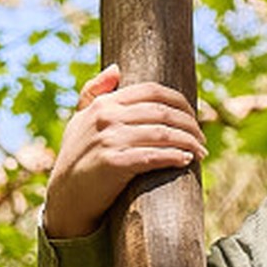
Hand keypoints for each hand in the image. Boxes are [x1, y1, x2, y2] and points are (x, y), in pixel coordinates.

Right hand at [43, 67, 204, 239]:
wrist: (65, 198)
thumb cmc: (76, 158)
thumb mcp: (79, 121)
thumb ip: (93, 93)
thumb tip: (116, 69)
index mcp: (103, 103)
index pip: (152, 91)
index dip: (180, 102)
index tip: (193, 116)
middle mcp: (106, 117)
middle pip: (162, 112)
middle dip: (189, 125)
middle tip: (201, 138)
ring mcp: (109, 140)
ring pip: (163, 134)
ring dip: (188, 142)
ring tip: (201, 152)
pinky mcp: (114, 164)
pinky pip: (153, 156)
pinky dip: (174, 157)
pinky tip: (186, 160)